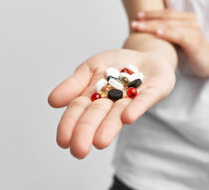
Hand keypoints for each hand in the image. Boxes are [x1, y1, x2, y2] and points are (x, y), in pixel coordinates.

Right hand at [48, 49, 174, 158]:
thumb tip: (53, 101)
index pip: (79, 111)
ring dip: (110, 127)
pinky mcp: (155, 91)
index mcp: (95, 98)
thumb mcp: (91, 68)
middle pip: (98, 116)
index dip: (70, 124)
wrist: (146, 57)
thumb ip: (74, 83)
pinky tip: (127, 118)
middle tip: (79, 150)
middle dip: (87, 131)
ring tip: (100, 142)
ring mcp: (134, 97)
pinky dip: (136, 108)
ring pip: (119, 113)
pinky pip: (145, 100)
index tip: (63, 141)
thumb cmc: (116, 66)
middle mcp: (114, 102)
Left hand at [131, 9, 208, 76]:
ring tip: (139, 27)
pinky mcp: (194, 42)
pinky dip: (167, 34)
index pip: (166, 13)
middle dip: (148, 20)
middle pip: (166, 18)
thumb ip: (168, 31)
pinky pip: (179, 36)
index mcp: (186, 18)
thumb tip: (146, 30)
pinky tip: (157, 33)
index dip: (151, 13)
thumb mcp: (179, 38)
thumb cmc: (191, 50)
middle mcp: (191, 22)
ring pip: (169, 26)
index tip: (137, 16)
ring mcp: (193, 31)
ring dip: (152, 26)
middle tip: (133, 23)